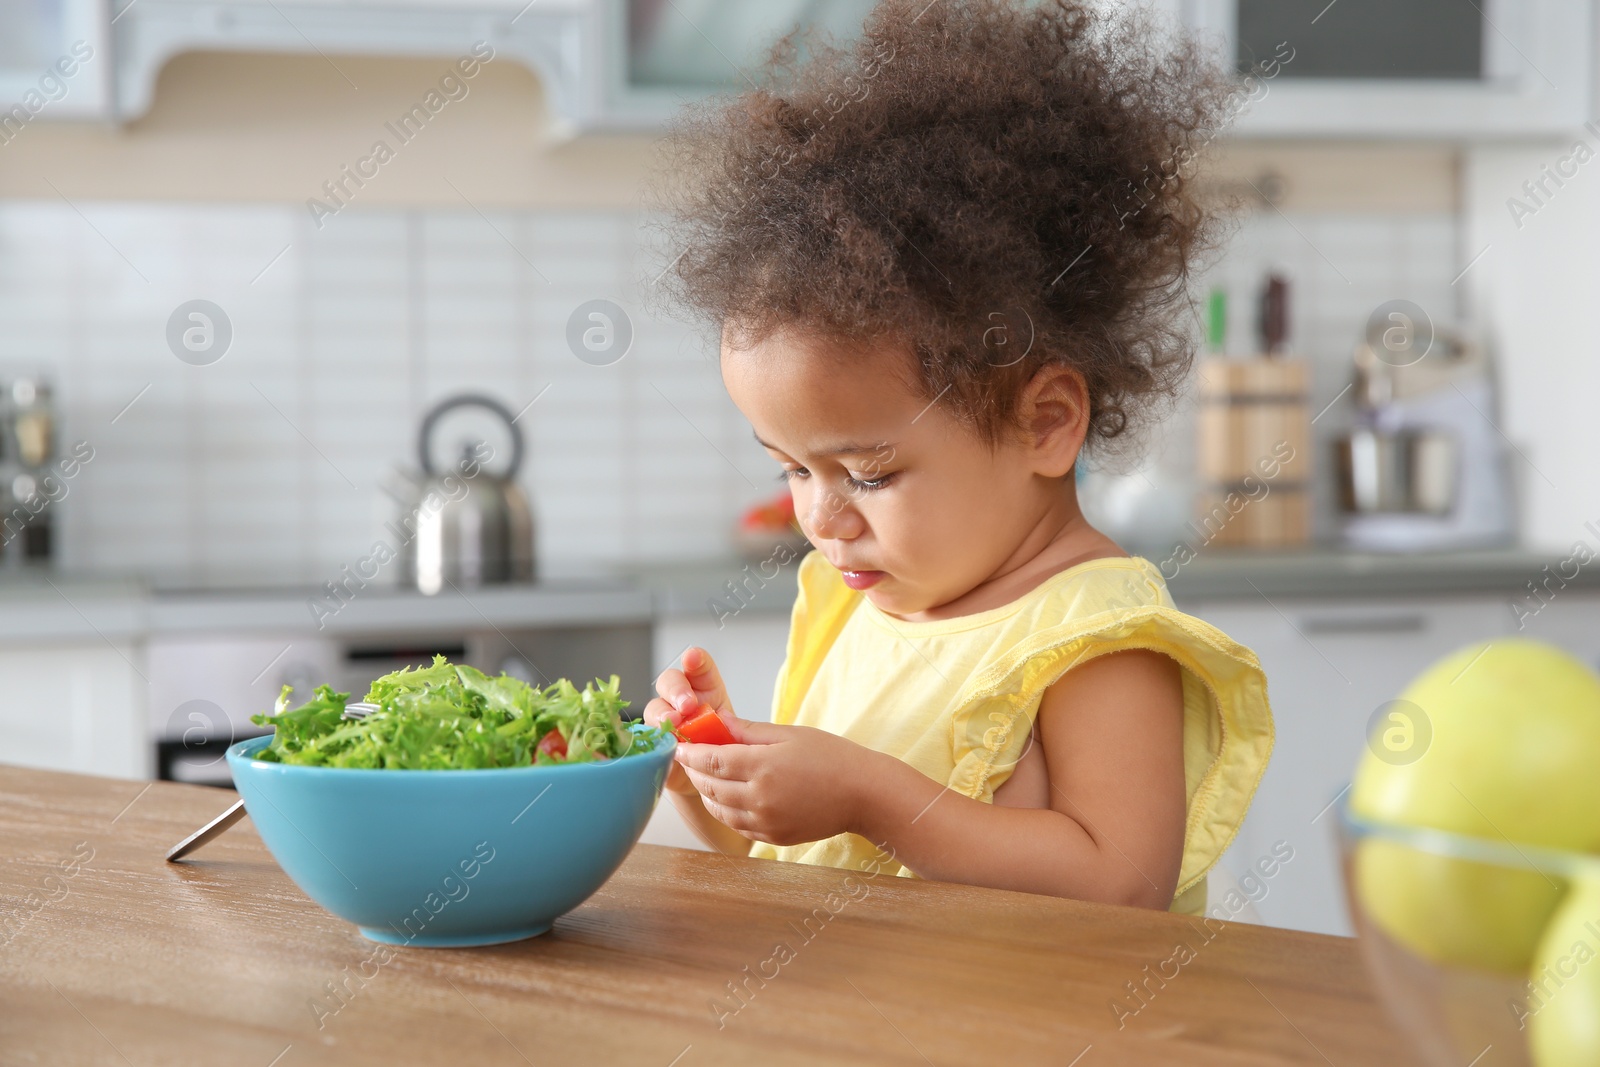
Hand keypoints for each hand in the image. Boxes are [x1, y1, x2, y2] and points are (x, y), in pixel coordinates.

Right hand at [644, 646, 734, 796]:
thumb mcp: (735, 733)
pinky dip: (653, 742)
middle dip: (676, 690)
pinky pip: (646, 739)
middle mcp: (680, 700)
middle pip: (669, 682)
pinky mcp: (654, 744)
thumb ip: (730, 725)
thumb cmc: (723, 746)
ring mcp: (664, 720)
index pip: (699, 666)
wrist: (711, 778)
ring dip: (662, 715)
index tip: (693, 658)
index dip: (695, 660)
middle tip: (687, 705)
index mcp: (705, 688)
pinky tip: (662, 748)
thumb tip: (725, 723)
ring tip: (673, 726)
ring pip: (654, 709)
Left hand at [674, 718, 877, 845]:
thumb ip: (748, 730)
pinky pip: (737, 826)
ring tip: (704, 777)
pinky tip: (725, 798)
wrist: (863, 795)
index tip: (679, 745)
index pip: (711, 761)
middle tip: (688, 757)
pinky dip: (724, 811)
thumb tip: (717, 720)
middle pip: (710, 786)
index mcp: (763, 768)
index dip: (690, 753)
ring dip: (706, 793)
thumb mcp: (790, 734)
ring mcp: (765, 822)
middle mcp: (760, 799)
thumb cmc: (831, 757)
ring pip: (719, 810)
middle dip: (694, 771)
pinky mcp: (773, 838)